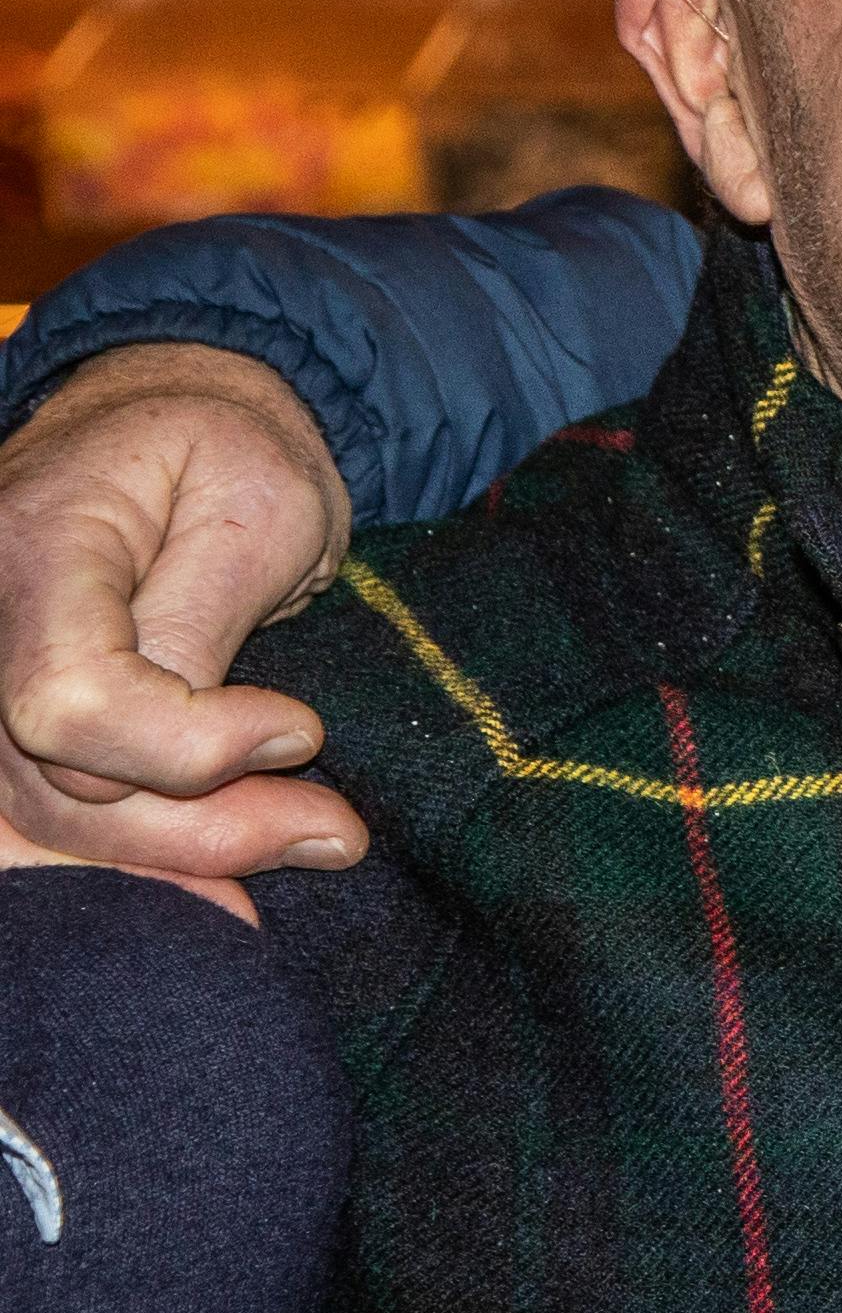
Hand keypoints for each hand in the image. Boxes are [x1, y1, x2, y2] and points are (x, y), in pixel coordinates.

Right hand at [0, 343, 371, 910]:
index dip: (188, 744)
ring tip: (310, 843)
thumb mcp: (257, 503)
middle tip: (336, 830)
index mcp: (36, 551)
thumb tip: (212, 749)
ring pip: (53, 823)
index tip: (303, 730)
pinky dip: (140, 860)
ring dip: (185, 856)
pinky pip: (52, 822)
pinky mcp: (10, 728)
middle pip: (60, 784)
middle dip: (205, 826)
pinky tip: (224, 891)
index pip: (69, 702)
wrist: (163, 421)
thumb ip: (206, 621)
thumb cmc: (226, 449)